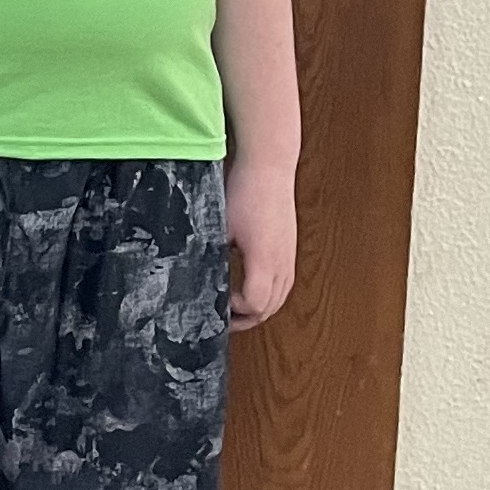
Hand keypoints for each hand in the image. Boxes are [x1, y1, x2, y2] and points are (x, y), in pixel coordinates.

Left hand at [227, 161, 299, 330]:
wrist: (269, 170)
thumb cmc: (244, 194)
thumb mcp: (220, 227)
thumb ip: (213, 256)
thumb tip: (200, 278)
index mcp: (263, 261)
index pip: (255, 305)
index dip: (234, 311)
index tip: (216, 303)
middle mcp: (282, 264)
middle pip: (269, 308)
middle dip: (245, 319)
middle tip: (221, 319)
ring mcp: (289, 258)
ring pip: (280, 299)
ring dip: (258, 310)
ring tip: (235, 310)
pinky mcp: (290, 252)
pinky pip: (284, 286)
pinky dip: (269, 297)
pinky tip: (250, 291)